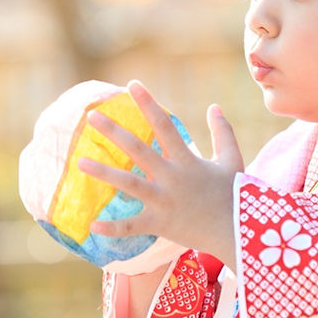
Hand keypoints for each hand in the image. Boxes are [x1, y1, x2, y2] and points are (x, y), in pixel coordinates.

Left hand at [77, 80, 243, 268]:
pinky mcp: (160, 224)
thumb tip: (214, 106)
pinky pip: (132, 226)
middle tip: (91, 117)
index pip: (164, 125)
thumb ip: (223, 132)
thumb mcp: (232, 159)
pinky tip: (92, 225)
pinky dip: (113, 228)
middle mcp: (172, 177)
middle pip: (138, 150)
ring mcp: (164, 201)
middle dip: (114, 132)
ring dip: (103, 173)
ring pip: (129, 184)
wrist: (238, 233)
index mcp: (187, 159)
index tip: (132, 85)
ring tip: (80, 162)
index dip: (148, 103)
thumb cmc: (235, 195)